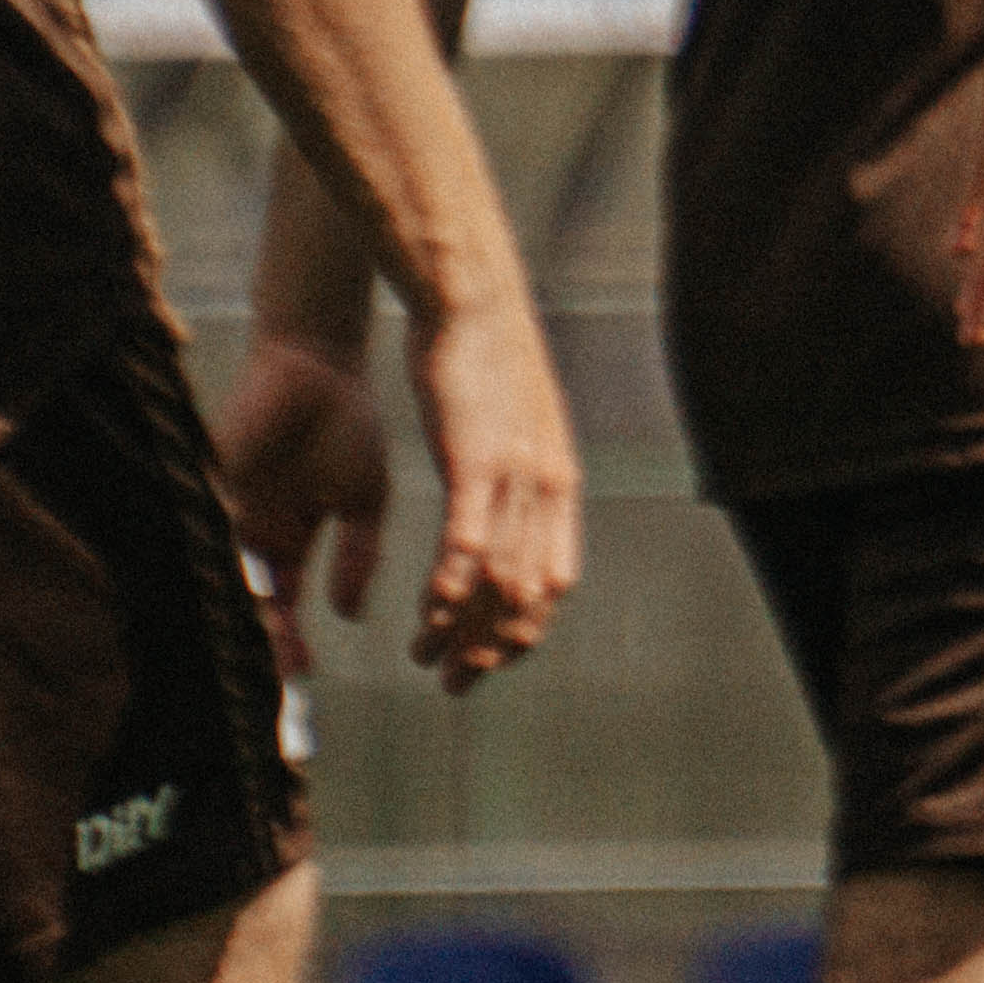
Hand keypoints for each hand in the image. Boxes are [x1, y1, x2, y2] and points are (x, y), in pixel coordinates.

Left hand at [211, 330, 390, 684]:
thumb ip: (358, 556)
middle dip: (255, 639)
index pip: (283, 606)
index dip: (288, 643)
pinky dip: (209, 557)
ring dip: (232, 608)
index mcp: (289, 540)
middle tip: (264, 676)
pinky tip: (221, 584)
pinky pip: (205, 525)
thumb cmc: (348, 424)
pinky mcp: (212, 477)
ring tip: (247, 641)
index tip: (303, 676)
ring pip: (222, 572)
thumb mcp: (365, 500)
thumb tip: (349, 615)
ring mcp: (229, 506)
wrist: (321, 362)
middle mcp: (253, 532)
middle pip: (245, 599)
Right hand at [400, 297, 582, 689]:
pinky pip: (466, 545)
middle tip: (454, 683)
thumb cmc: (483, 359)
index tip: (486, 660)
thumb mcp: (513, 426)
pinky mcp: (476, 459)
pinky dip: (446, 591)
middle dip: (490, 650)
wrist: (472, 299)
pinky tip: (425, 617)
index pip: (553, 581)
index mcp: (559, 481)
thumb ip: (515, 474)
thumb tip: (509, 511)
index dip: (521, 631)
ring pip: (495, 580)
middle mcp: (547, 485)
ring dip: (459, 630)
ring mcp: (515, 473)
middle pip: (526, 596)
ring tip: (425, 658)